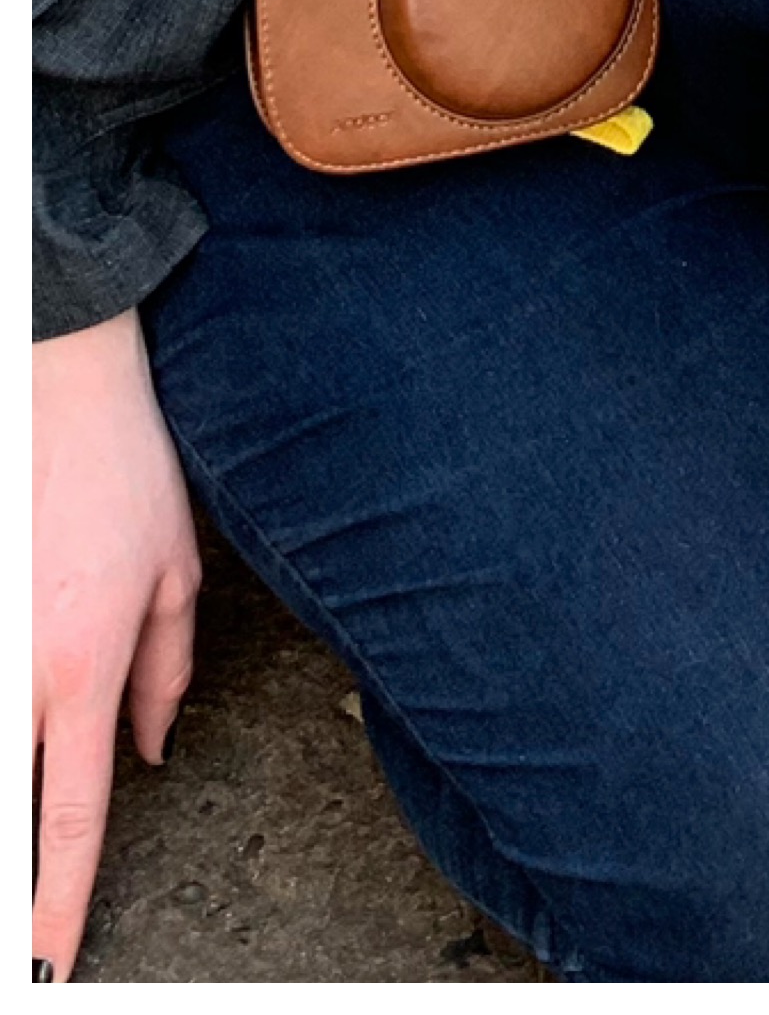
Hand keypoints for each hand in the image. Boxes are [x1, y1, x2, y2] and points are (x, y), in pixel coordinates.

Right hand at [33, 314, 198, 982]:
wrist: (52, 388)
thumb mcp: (175, 569)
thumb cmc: (126, 471)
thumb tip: (148, 756)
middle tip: (26, 935)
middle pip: (6, 798)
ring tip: (34, 836)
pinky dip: (2, 726)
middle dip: (15, 874)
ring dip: (10, 784)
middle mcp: (18, 672)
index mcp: (85, 666)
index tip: (51, 963)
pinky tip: (22, 722)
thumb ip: (163, 674)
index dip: (60, 901)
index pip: (72, 815)